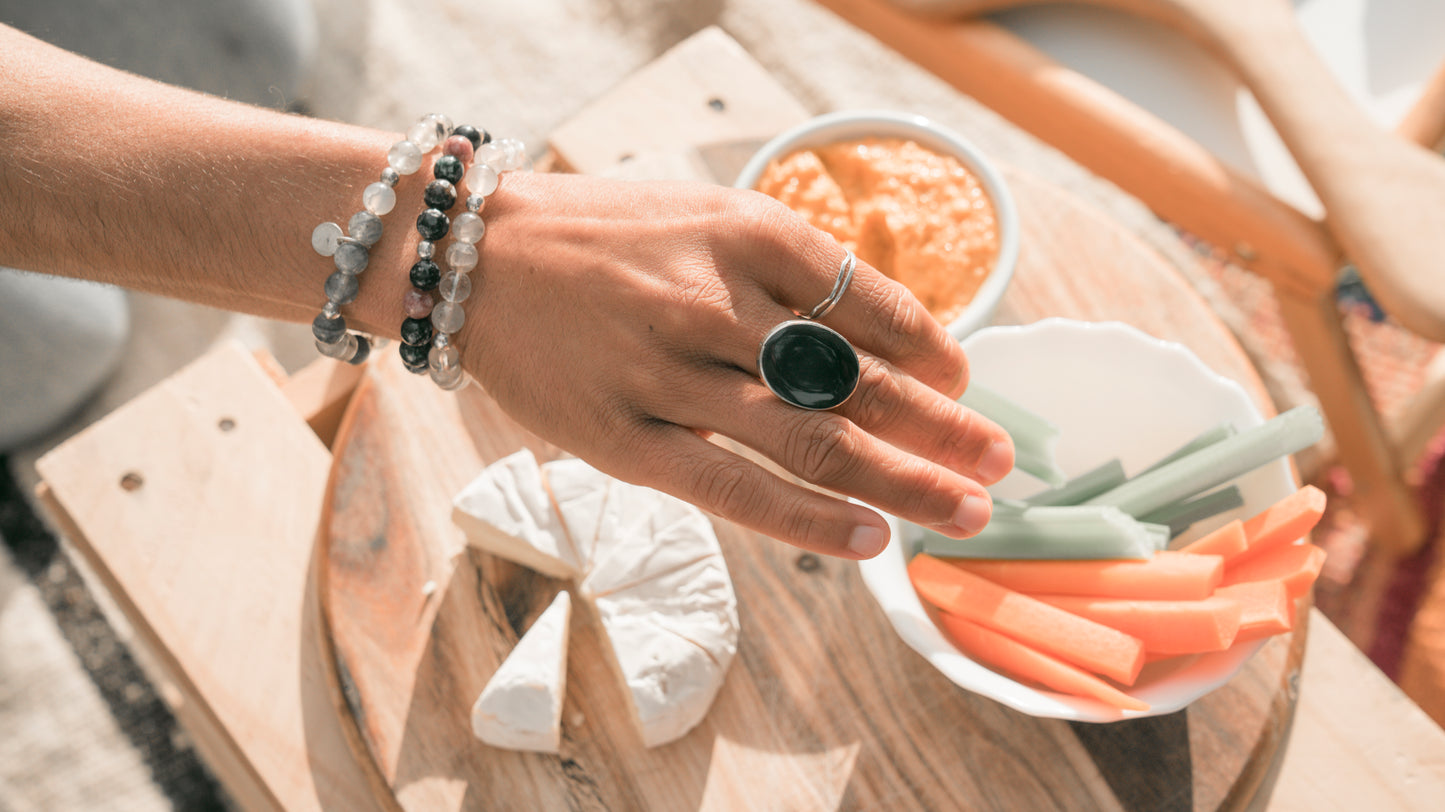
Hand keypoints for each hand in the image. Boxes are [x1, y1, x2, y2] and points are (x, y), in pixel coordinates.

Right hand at [461, 172, 1013, 558]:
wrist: (474, 256)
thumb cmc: (602, 237)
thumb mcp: (704, 217)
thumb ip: (785, 274)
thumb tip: (880, 342)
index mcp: (746, 234)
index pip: (873, 305)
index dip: (935, 352)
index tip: (964, 383)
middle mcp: (716, 304)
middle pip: (860, 383)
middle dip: (945, 429)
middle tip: (1000, 462)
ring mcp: (669, 377)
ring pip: (813, 443)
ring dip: (904, 481)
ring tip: (964, 510)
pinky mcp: (624, 441)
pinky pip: (734, 492)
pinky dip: (810, 520)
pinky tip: (868, 539)